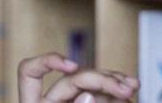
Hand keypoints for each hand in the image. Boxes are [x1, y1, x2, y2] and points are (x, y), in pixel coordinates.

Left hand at [19, 53, 137, 102]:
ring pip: (92, 83)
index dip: (47, 61)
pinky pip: (103, 93)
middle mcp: (53, 100)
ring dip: (114, 81)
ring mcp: (73, 101)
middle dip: (101, 79)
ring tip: (132, 86)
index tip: (70, 65)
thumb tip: (87, 95)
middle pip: (74, 77)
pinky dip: (117, 89)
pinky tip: (130, 87)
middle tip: (125, 90)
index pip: (29, 72)